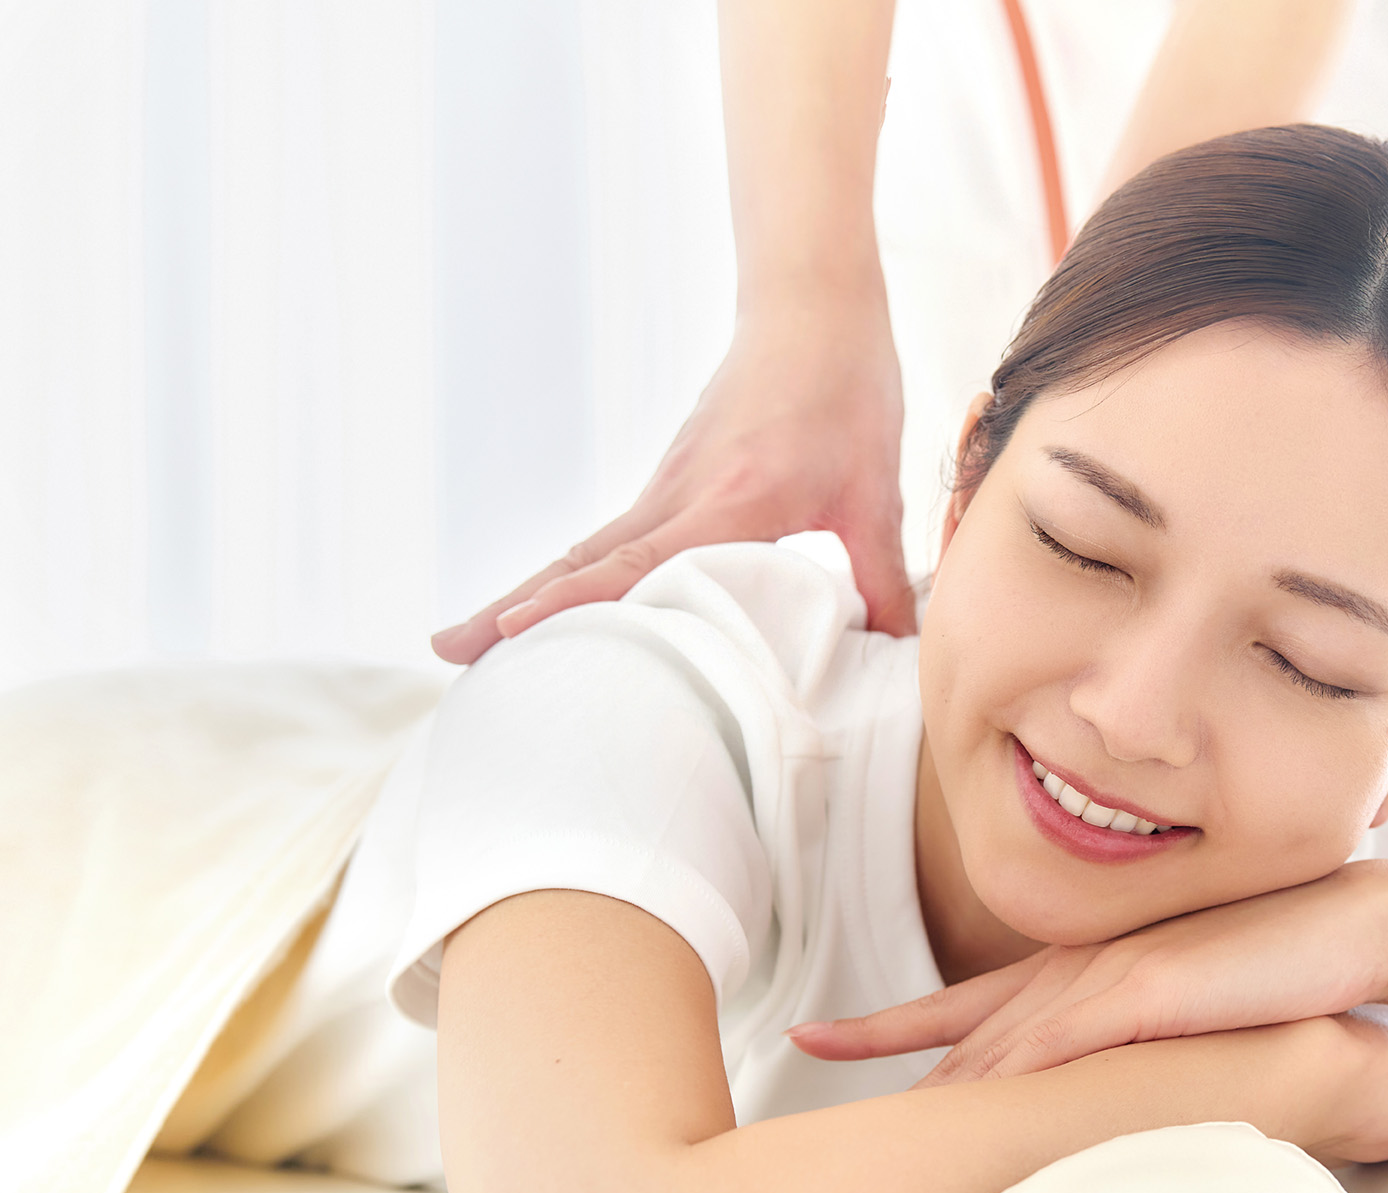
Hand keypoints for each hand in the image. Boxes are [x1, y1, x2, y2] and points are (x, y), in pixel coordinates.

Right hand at [432, 298, 912, 663]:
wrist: (813, 301)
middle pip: (583, 560)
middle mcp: (682, 493)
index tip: (512, 634)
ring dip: (532, 593)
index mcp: (731, 497)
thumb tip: (901, 659)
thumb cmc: (846, 387)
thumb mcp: (875, 490)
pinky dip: (575, 576)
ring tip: (474, 640)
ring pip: (589, 549)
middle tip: (449, 652)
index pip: (638, 562)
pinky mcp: (674, 480)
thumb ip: (881, 576)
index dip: (575, 601)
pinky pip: (614, 538)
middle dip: (516, 608)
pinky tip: (555, 608)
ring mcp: (669, 484)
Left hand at [789, 859, 1387, 1086]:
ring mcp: (1118, 973)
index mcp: (1090, 975)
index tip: (811, 1034)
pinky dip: (1013, 1064)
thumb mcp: (1192, 1022)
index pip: (967, 1003)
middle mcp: (1088, 967)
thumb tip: (1090, 1114)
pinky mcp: (1155, 986)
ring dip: (942, 1076)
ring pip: (1004, 1035)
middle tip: (810, 1059)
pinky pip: (1067, 1035)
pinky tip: (969, 1100)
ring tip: (870, 1122)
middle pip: (970, 1027)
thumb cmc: (1288, 977)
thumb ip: (1137, 1055)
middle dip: (894, 1050)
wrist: (1373, 929)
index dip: (888, 1023)